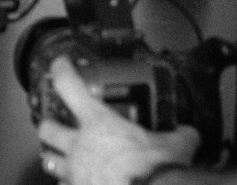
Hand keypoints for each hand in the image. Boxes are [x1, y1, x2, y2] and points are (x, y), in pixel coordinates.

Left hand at [37, 56, 197, 183]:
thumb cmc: (154, 171)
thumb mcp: (174, 145)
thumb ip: (179, 134)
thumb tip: (188, 133)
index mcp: (98, 124)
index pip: (70, 86)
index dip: (61, 70)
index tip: (60, 64)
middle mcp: (79, 146)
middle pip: (48, 127)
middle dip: (49, 123)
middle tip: (54, 121)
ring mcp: (74, 172)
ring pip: (49, 160)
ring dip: (53, 156)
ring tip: (56, 155)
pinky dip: (67, 184)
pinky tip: (73, 184)